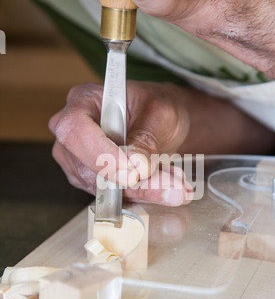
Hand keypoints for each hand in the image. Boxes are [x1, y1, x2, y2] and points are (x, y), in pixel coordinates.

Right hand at [49, 81, 192, 206]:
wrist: (160, 122)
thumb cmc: (155, 106)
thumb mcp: (160, 113)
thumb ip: (146, 138)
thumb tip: (136, 167)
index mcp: (82, 101)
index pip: (75, 130)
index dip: (101, 154)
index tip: (133, 171)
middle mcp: (73, 134)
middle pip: (88, 167)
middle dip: (133, 183)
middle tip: (172, 187)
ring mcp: (78, 161)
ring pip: (103, 189)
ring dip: (145, 191)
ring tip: (178, 185)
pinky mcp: (92, 182)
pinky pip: (115, 198)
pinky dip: (145, 195)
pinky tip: (169, 186)